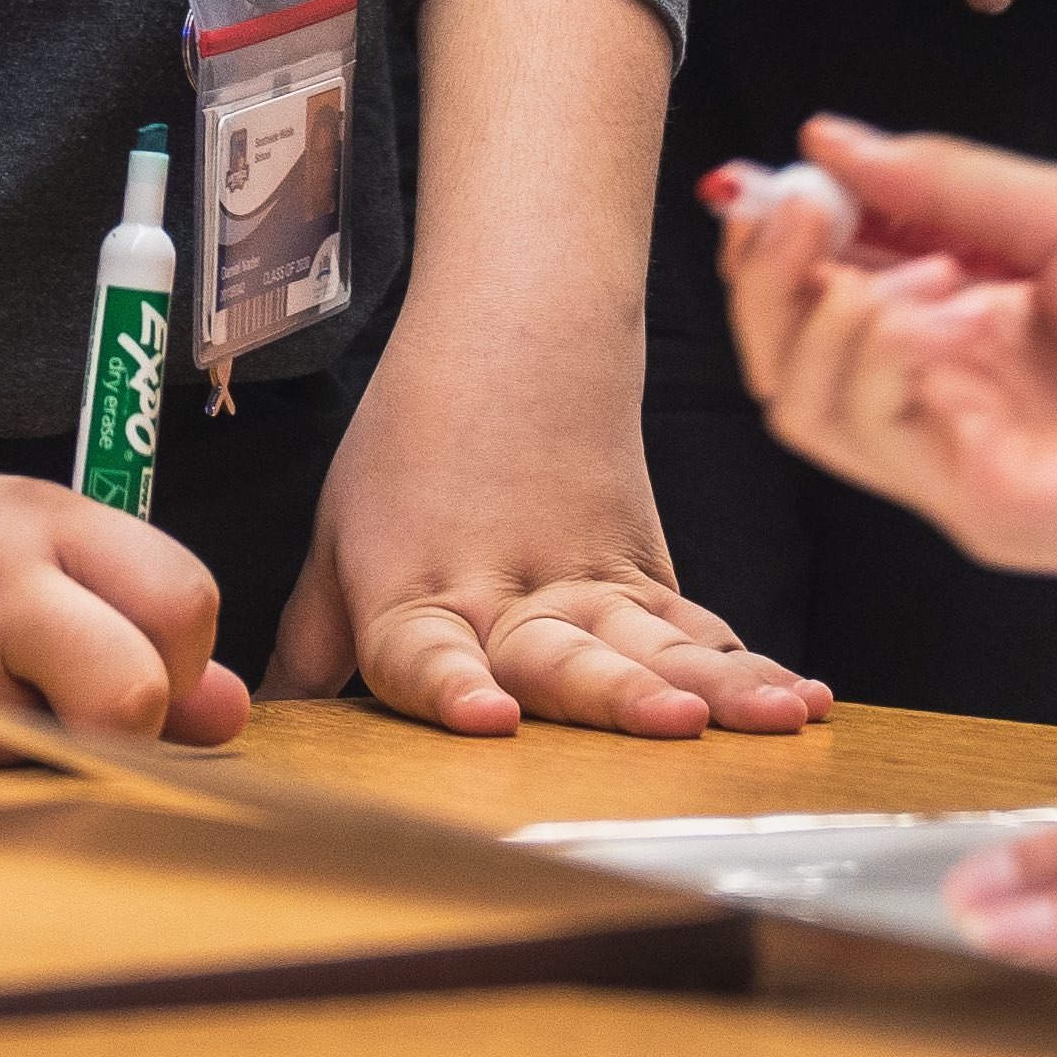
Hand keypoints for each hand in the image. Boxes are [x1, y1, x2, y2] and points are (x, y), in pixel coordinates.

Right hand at [0, 441, 250, 760]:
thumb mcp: (13, 548)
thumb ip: (123, 619)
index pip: (186, 600)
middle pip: (133, 693)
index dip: (185, 670)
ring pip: (42, 758)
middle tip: (63, 730)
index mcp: (47, 520)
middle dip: (119, 742)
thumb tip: (229, 717)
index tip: (140, 688)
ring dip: (19, 765)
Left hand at [280, 354, 828, 736]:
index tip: (487, 718)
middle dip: (612, 694)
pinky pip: (698, 626)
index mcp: (414, 593)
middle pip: (560, 655)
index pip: (425, 655)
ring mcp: (586, 585)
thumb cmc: (414, 445)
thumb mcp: (340, 535)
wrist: (516, 333)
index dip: (452, 689)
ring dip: (710, 683)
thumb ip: (315, 642)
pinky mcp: (645, 574)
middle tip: (667, 722)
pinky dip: (752, 664)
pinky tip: (800, 701)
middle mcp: (505, 596)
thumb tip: (257, 723)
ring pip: (650, 642)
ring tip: (766, 718)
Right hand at [711, 113, 1056, 582]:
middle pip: (794, 343)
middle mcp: (948, 388)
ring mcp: (954, 453)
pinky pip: (866, 436)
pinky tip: (914, 313)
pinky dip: (862, 359)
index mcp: (971, 314)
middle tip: (781, 208)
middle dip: (766, 271)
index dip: (786, 227)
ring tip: (855, 266)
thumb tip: (821, 138)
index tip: (760, 174)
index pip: (836, 274)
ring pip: (804, 399)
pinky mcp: (973, 505)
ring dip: (805, 315)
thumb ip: (940, 181)